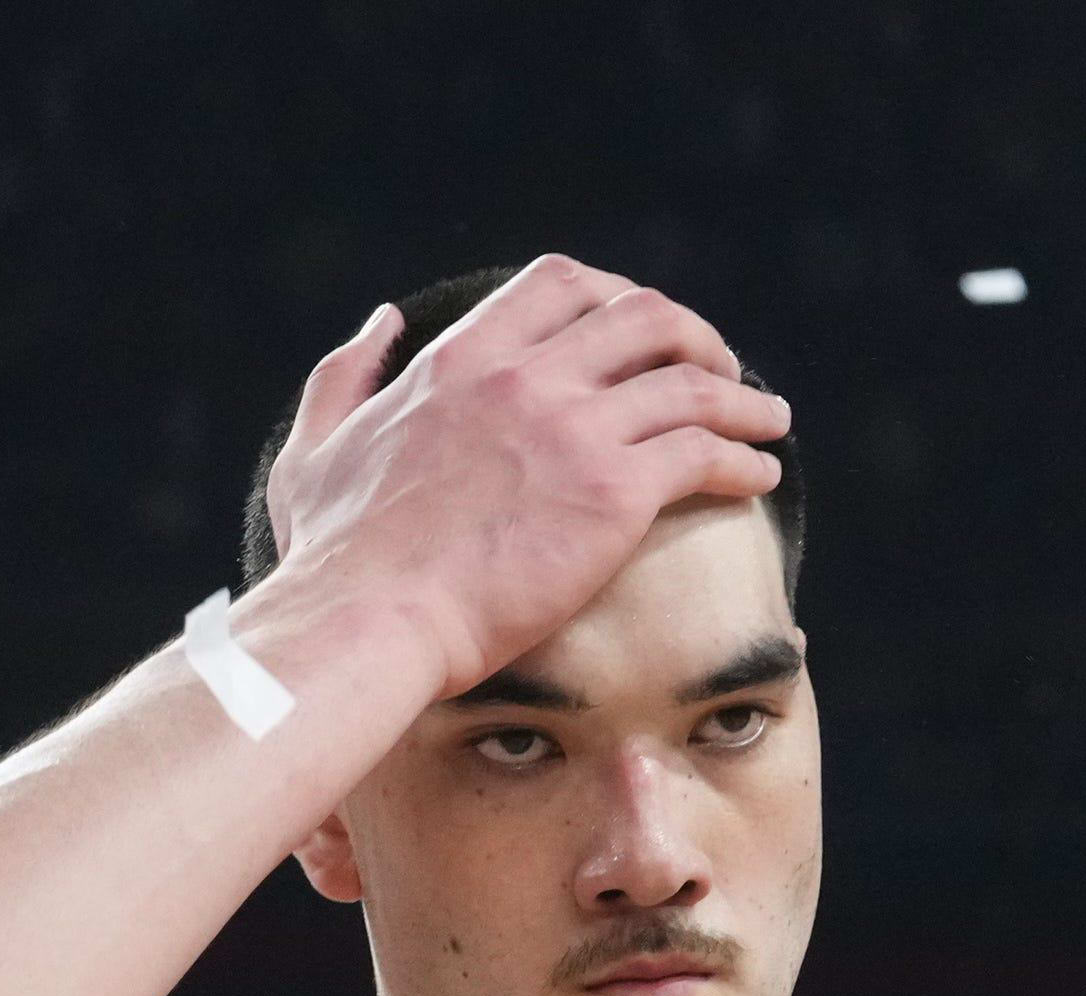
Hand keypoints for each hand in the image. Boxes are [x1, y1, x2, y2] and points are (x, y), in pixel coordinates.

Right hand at [256, 256, 792, 698]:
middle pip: (643, 316)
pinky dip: (745, 457)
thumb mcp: (317, 445)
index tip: (644, 330)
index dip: (617, 296)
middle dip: (694, 336)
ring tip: (768, 422)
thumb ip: (347, 373)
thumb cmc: (336, 557)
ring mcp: (572, 430)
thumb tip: (385, 318)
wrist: (368, 620)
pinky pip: (706, 452)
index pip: (561, 284)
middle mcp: (524, 377)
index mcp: (461, 359)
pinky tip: (760, 478)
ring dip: (742, 398)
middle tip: (719, 371)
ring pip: (691, 383)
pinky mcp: (614, 494)